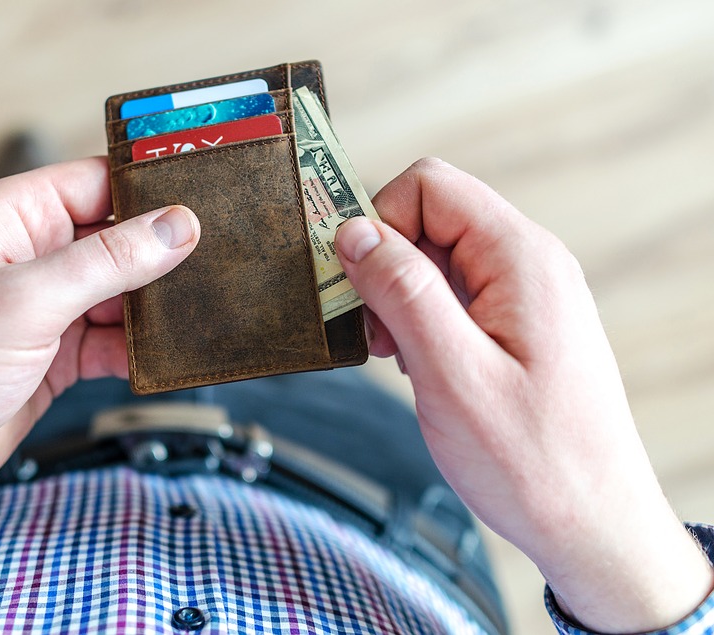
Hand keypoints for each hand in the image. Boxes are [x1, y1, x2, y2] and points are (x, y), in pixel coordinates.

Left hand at [0, 157, 199, 513]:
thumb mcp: (24, 303)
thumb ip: (106, 262)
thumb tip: (175, 226)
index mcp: (16, 217)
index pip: (101, 181)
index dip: (153, 190)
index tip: (207, 200)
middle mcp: (35, 255)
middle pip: (121, 238)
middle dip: (165, 253)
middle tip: (218, 263)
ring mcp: (48, 306)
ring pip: (125, 292)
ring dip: (156, 308)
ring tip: (198, 313)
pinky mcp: (58, 353)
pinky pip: (115, 341)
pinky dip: (140, 351)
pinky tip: (162, 358)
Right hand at [335, 158, 711, 631]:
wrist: (593, 527)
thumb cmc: (533, 462)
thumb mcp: (452, 374)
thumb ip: (402, 291)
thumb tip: (353, 230)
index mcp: (520, 259)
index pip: (429, 186)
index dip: (377, 220)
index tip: (348, 280)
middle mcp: (528, 263)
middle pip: (430, 217)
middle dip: (384, 264)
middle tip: (373, 332)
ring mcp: (524, 295)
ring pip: (436, 257)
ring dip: (398, 296)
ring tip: (397, 356)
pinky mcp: (517, 326)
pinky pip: (453, 295)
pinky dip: (420, 320)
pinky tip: (417, 365)